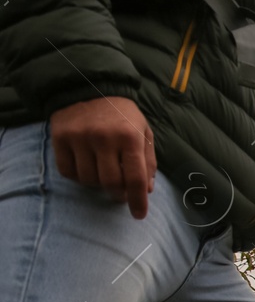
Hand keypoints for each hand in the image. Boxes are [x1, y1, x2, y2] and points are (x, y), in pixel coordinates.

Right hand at [49, 96, 155, 218]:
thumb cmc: (121, 115)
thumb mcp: (143, 132)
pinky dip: (78, 176)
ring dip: (98, 184)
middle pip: (110, 184)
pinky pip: (68, 172)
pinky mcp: (59, 138)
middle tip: (120, 192)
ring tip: (103, 172)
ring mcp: (79, 138)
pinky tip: (86, 165)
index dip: (138, 201)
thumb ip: (147, 161)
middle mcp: (103, 138)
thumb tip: (146, 190)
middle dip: (118, 194)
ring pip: (89, 180)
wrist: (88, 86)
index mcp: (129, 137)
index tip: (139, 215)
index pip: (135, 178)